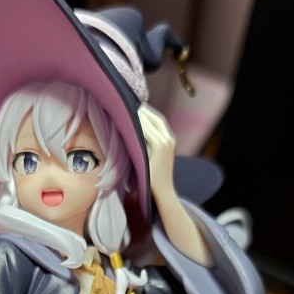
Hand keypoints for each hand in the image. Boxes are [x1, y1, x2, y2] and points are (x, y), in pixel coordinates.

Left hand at [138, 103, 212, 265]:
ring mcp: (166, 141)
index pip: (156, 118)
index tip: (130, 104)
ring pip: (150, 121)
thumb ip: (145, 144)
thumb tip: (129, 134)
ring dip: (137, 113)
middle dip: (140, 108)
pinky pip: (147, 130)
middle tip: (124, 101)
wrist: (163, 192)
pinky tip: (128, 118)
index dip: (144, 110)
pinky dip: (138, 123)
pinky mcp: (161, 146)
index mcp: (169, 139)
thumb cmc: (153, 178)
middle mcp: (170, 138)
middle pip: (153, 116)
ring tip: (123, 105)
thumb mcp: (150, 158)